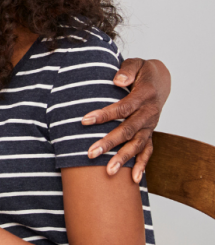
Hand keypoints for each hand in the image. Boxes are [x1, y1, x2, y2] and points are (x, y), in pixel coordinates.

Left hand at [83, 58, 170, 183]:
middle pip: (128, 130)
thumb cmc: (142, 71)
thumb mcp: (137, 64)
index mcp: (144, 96)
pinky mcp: (150, 133)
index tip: (84, 121)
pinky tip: (133, 180)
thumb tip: (117, 81)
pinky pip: (148, 152)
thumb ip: (127, 70)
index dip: (104, 115)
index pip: (123, 108)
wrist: (160, 80)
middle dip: (109, 142)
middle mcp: (149, 113)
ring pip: (137, 145)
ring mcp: (150, 126)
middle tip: (90, 153)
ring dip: (122, 158)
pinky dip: (141, 165)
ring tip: (108, 171)